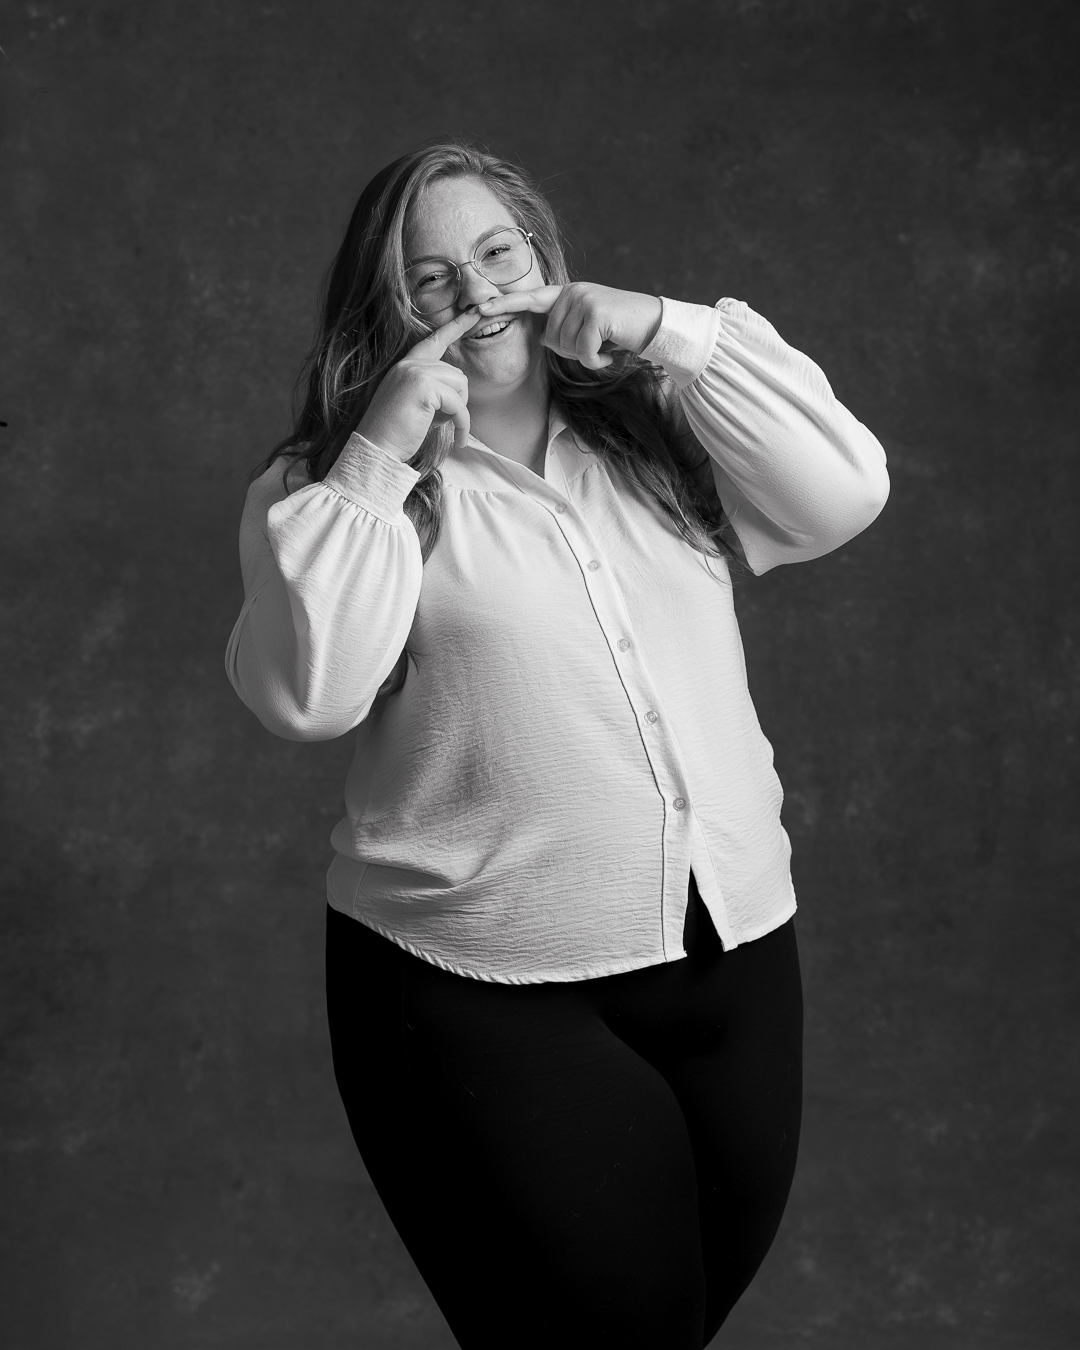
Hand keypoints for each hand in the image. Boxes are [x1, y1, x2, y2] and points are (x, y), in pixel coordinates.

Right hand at [357, 308, 482, 459]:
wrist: (376, 450)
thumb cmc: (396, 435)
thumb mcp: (416, 406)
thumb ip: (434, 390)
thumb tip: (459, 389)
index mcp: (405, 366)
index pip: (434, 341)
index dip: (456, 327)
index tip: (474, 312)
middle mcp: (408, 364)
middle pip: (456, 373)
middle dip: (456, 401)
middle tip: (438, 422)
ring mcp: (415, 373)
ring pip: (460, 385)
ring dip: (458, 411)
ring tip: (439, 427)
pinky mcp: (424, 387)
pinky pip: (459, 404)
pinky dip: (462, 424)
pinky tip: (458, 440)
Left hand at [476, 283, 662, 369]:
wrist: (655, 325)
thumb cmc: (621, 331)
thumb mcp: (588, 327)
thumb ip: (564, 328)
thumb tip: (545, 339)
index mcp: (567, 294)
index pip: (530, 299)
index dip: (504, 305)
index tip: (480, 308)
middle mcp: (572, 292)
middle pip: (551, 339)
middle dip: (573, 351)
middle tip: (597, 345)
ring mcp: (583, 300)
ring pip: (566, 347)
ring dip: (587, 357)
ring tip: (606, 346)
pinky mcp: (595, 314)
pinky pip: (582, 352)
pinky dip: (597, 362)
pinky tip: (610, 354)